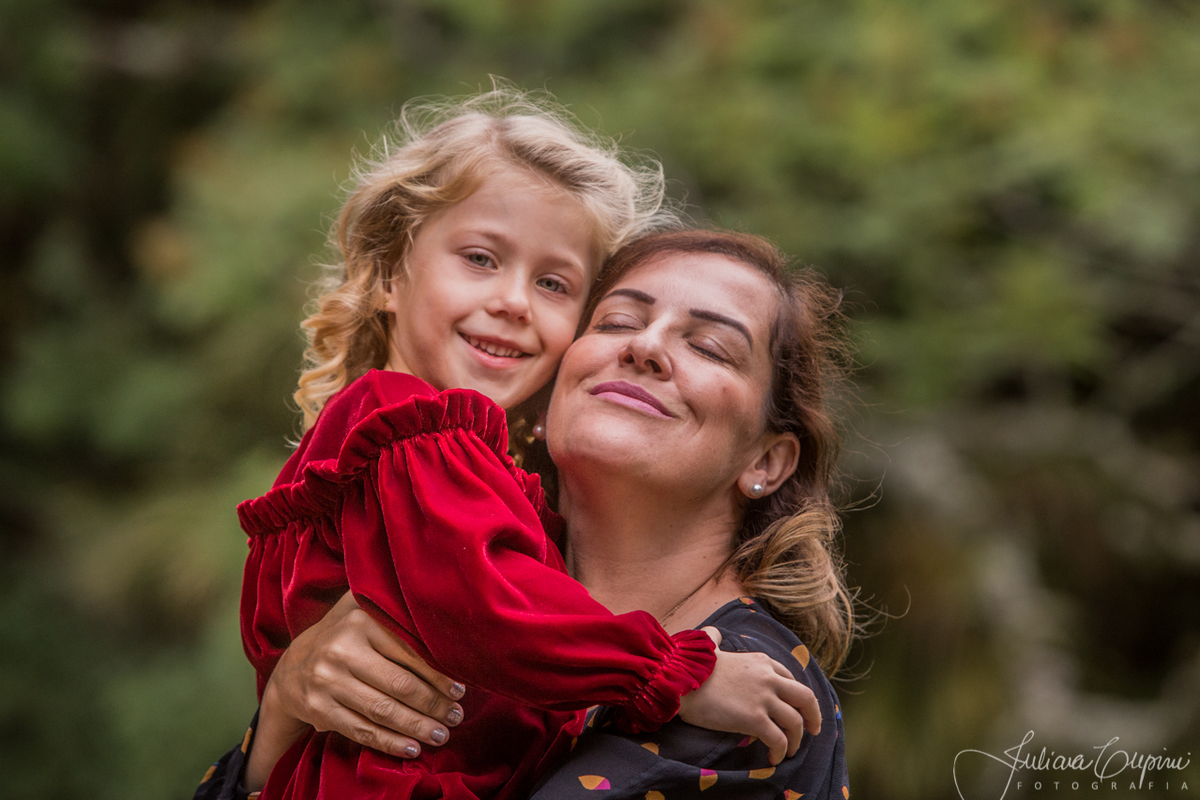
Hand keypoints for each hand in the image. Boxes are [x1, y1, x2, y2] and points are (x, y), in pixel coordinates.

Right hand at [245, 592, 464, 789]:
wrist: (290, 670)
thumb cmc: (342, 639)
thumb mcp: (359, 613)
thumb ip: (391, 609)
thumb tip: (443, 615)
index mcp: (359, 621)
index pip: (409, 651)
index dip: (438, 673)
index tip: (460, 689)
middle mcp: (341, 650)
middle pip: (399, 684)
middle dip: (433, 704)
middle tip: (457, 715)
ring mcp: (327, 681)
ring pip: (383, 710)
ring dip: (417, 727)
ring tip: (441, 735)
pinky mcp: (319, 709)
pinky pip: (361, 730)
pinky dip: (389, 742)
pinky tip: (412, 748)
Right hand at [676, 627, 820, 766]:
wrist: (680, 680)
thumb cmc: (690, 665)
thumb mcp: (709, 645)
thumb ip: (714, 638)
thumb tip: (713, 632)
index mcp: (761, 661)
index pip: (790, 678)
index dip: (796, 696)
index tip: (796, 708)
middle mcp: (769, 678)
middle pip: (805, 698)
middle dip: (813, 716)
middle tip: (813, 730)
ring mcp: (763, 699)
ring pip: (796, 723)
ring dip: (796, 740)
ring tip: (789, 751)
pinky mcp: (755, 719)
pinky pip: (779, 739)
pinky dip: (781, 751)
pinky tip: (774, 758)